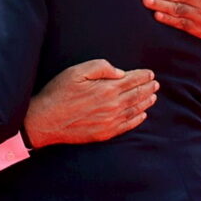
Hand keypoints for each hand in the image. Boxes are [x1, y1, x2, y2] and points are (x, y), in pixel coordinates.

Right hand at [24, 59, 158, 146]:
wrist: (45, 120)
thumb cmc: (59, 93)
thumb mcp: (76, 71)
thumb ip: (100, 67)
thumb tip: (120, 72)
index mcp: (107, 88)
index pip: (132, 80)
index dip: (143, 76)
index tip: (150, 74)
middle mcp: (112, 106)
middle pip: (136, 95)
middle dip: (148, 88)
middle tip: (155, 84)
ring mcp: (110, 121)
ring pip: (134, 110)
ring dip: (146, 102)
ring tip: (153, 96)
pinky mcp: (105, 133)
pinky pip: (127, 125)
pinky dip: (137, 119)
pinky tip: (142, 115)